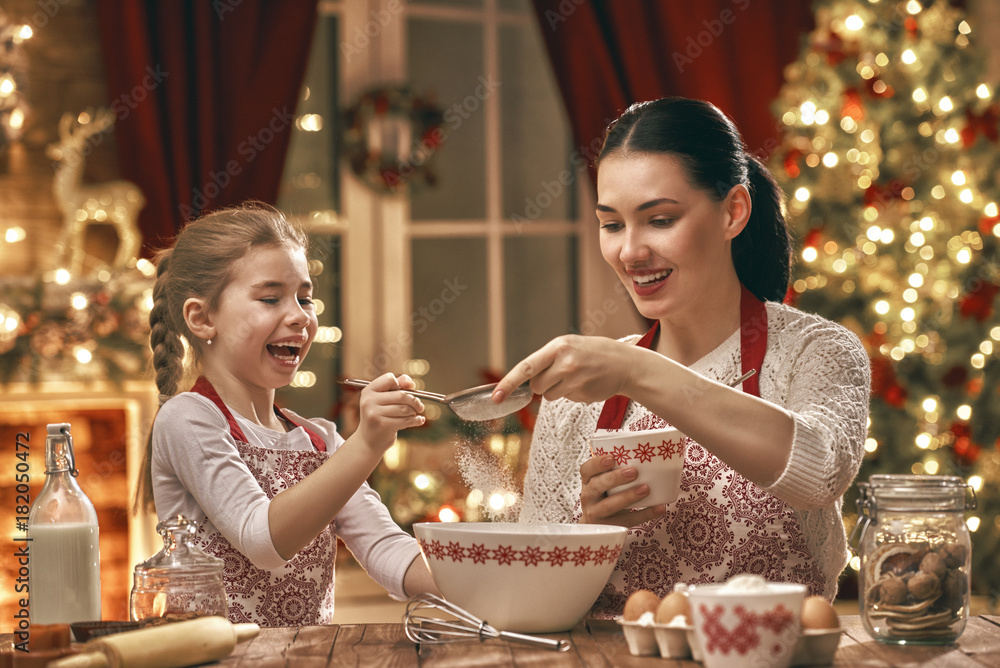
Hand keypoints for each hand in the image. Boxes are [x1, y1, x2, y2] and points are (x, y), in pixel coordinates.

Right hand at [356, 372, 424, 452]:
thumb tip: (410, 382)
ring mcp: (375, 414)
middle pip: (401, 394)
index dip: (400, 384)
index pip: (390, 378)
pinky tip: (420, 420)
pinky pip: (406, 420)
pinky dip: (416, 420)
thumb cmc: (379, 417)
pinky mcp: (383, 425)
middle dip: (414, 400)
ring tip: (415, 414)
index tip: (404, 392)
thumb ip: (397, 387)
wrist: (368, 441)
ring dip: (414, 411)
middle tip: (419, 406)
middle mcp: (369, 401)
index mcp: (368, 391)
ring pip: (405, 408)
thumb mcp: (383, 400)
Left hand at [491, 335, 640, 404]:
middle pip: (536, 386)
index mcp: (558, 346)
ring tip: (577, 377)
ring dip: (558, 391)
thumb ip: (548, 360)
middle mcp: (565, 362)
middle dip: (543, 385)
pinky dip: (572, 394)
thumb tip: (525, 382)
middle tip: (560, 375)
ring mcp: (575, 379)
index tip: (496, 397)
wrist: (626, 363)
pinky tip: (586, 383)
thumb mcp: (570, 346)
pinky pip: (566, 399)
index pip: (526, 367)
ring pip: (550, 396)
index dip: (508, 382)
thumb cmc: (594, 353)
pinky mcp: (583, 393)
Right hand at [579, 455, 664, 526]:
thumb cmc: (605, 498)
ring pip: (608, 506)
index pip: (586, 470)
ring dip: (628, 496)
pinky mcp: (609, 527)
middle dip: (614, 478)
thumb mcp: (603, 484)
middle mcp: (588, 497)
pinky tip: (658, 508)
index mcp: (588, 482)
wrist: (596, 529)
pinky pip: (627, 521)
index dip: (596, 464)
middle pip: (596, 486)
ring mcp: (596, 514)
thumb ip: (616, 471)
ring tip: (645, 489)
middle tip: (633, 472)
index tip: (611, 458)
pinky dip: (644, 514)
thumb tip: (650, 455)